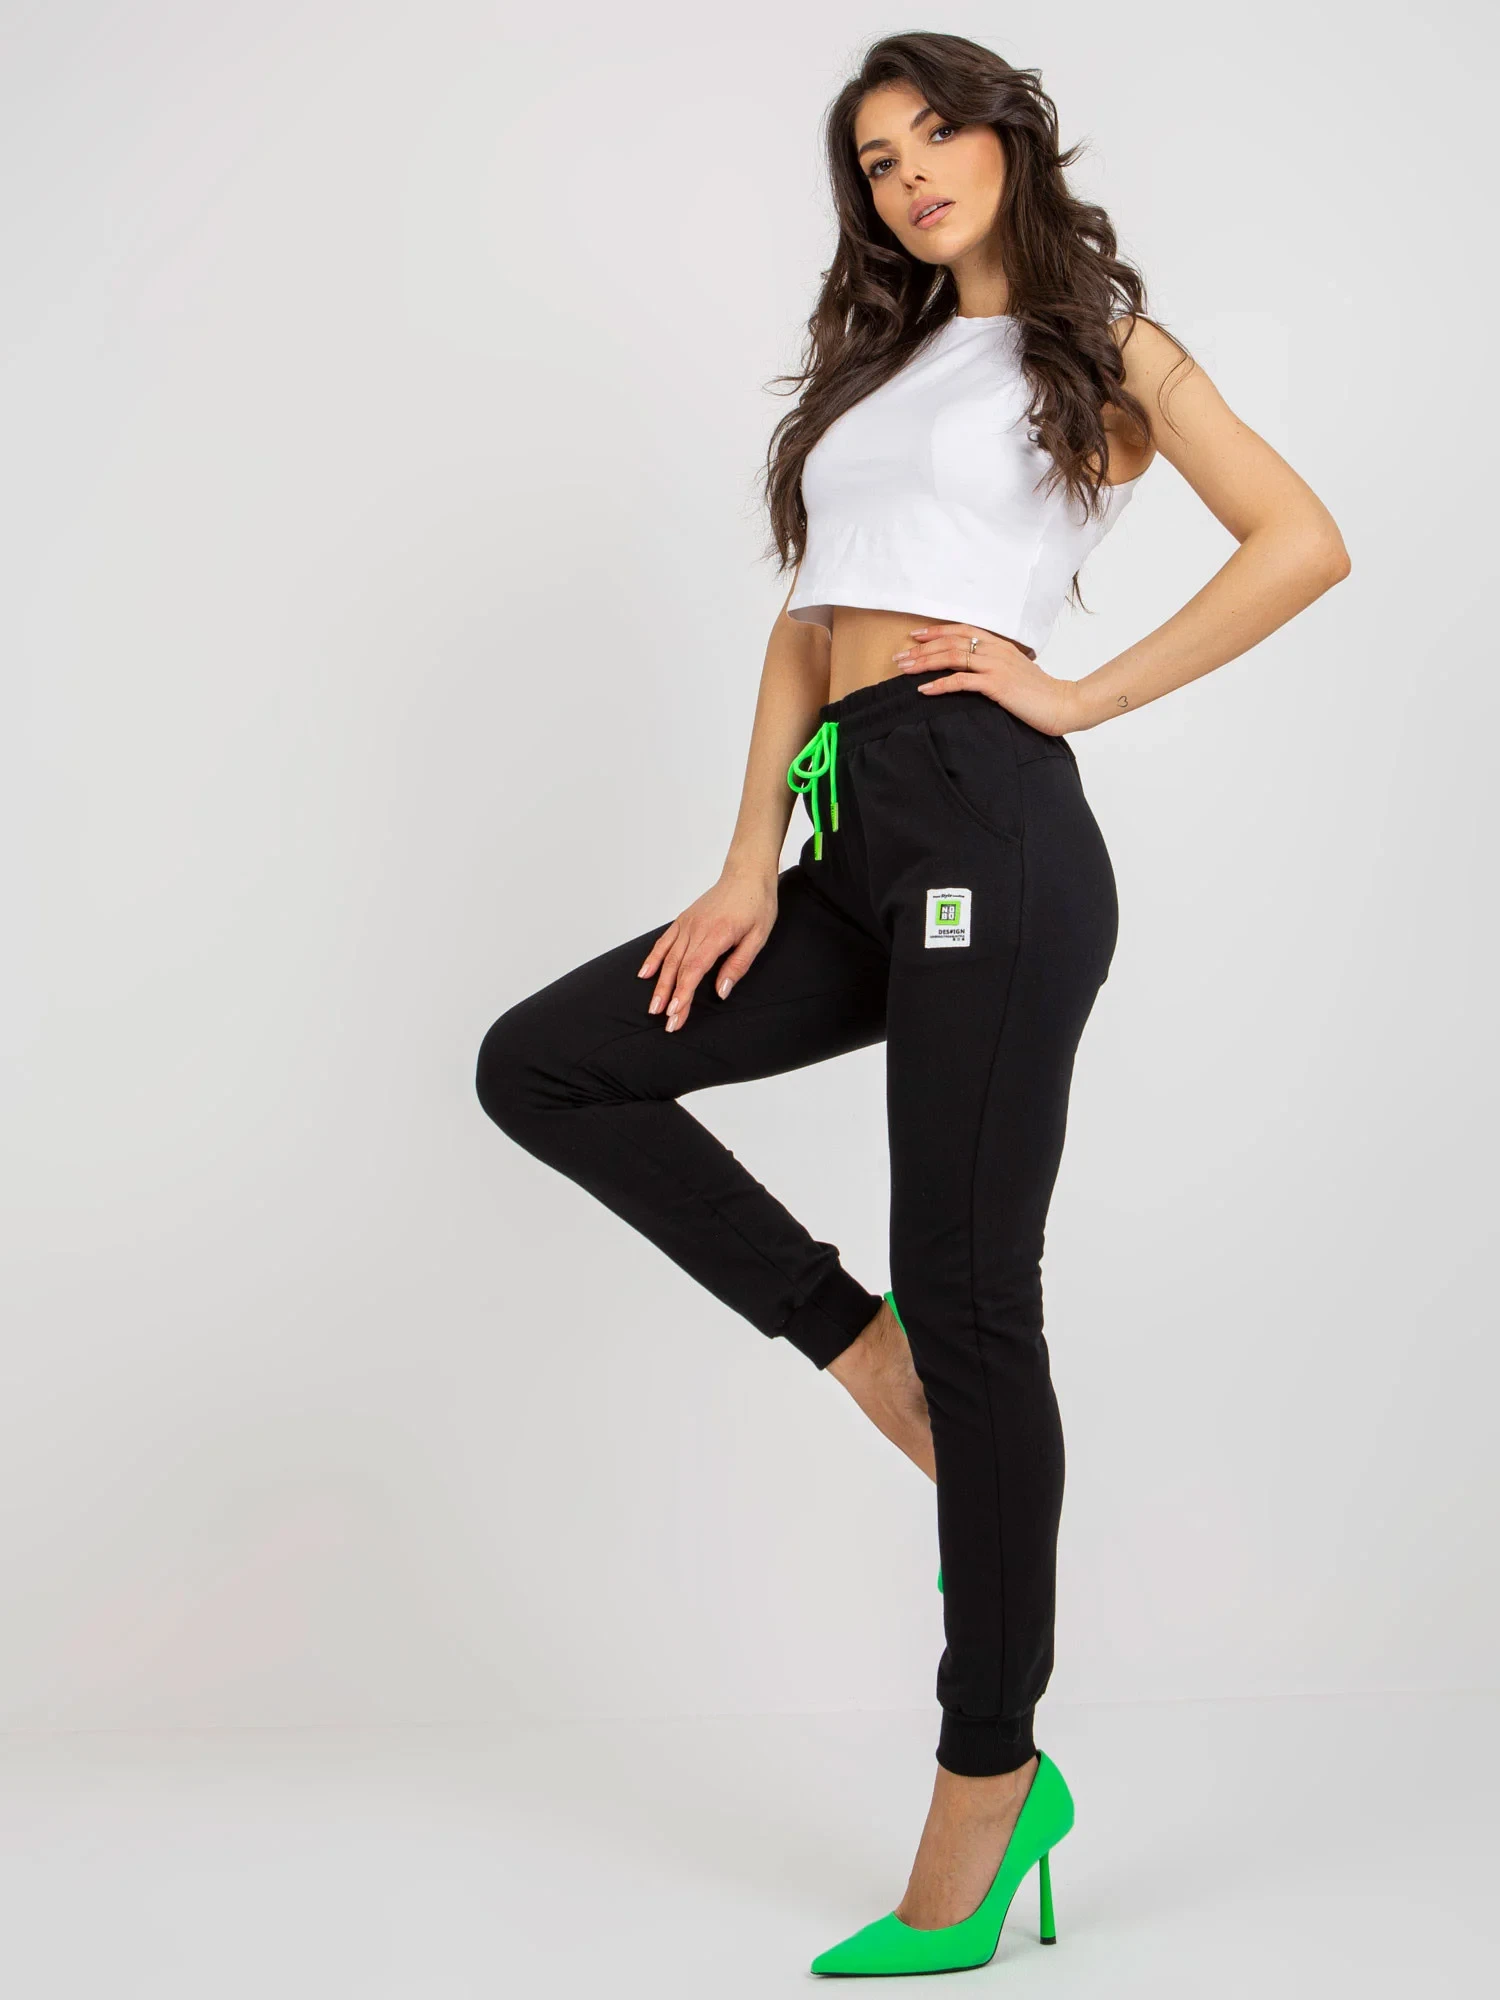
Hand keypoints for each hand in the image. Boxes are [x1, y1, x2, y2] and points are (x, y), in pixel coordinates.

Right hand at [637, 867, 778, 1031]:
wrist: (746, 874)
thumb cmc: (756, 904)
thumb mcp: (758, 937)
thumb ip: (738, 965)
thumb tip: (722, 991)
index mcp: (717, 934)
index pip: (694, 969)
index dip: (684, 993)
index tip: (676, 1013)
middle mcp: (697, 929)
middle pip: (678, 968)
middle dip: (670, 997)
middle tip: (667, 1022)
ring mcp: (687, 924)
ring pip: (668, 958)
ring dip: (659, 984)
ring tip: (654, 1007)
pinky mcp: (684, 920)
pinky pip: (664, 941)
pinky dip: (653, 958)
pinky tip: (644, 974)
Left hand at [892, 623, 1079, 736]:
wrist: (1062, 704)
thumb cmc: (1038, 692)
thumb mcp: (1016, 671)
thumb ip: (997, 665)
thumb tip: (977, 671)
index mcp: (1000, 644)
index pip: (962, 630)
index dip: (936, 631)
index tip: (915, 637)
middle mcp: (996, 650)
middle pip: (951, 643)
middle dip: (921, 649)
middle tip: (899, 657)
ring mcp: (996, 666)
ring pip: (952, 657)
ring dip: (924, 663)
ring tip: (904, 669)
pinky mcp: (996, 685)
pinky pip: (961, 681)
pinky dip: (940, 684)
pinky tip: (923, 689)